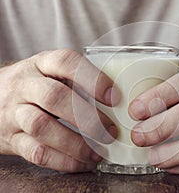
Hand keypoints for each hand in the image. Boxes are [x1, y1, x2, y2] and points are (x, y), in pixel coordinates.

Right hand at [0, 49, 119, 171]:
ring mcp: (14, 112)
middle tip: (110, 131)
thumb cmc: (35, 85)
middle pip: (54, 97)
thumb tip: (119, 100)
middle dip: (88, 118)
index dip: (93, 79)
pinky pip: (35, 152)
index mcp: (42, 64)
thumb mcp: (52, 72)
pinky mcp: (11, 138)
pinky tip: (81, 163)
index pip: (67, 62)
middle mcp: (26, 85)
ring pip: (42, 126)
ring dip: (75, 143)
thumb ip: (79, 81)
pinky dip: (63, 161)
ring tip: (98, 153)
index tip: (114, 97)